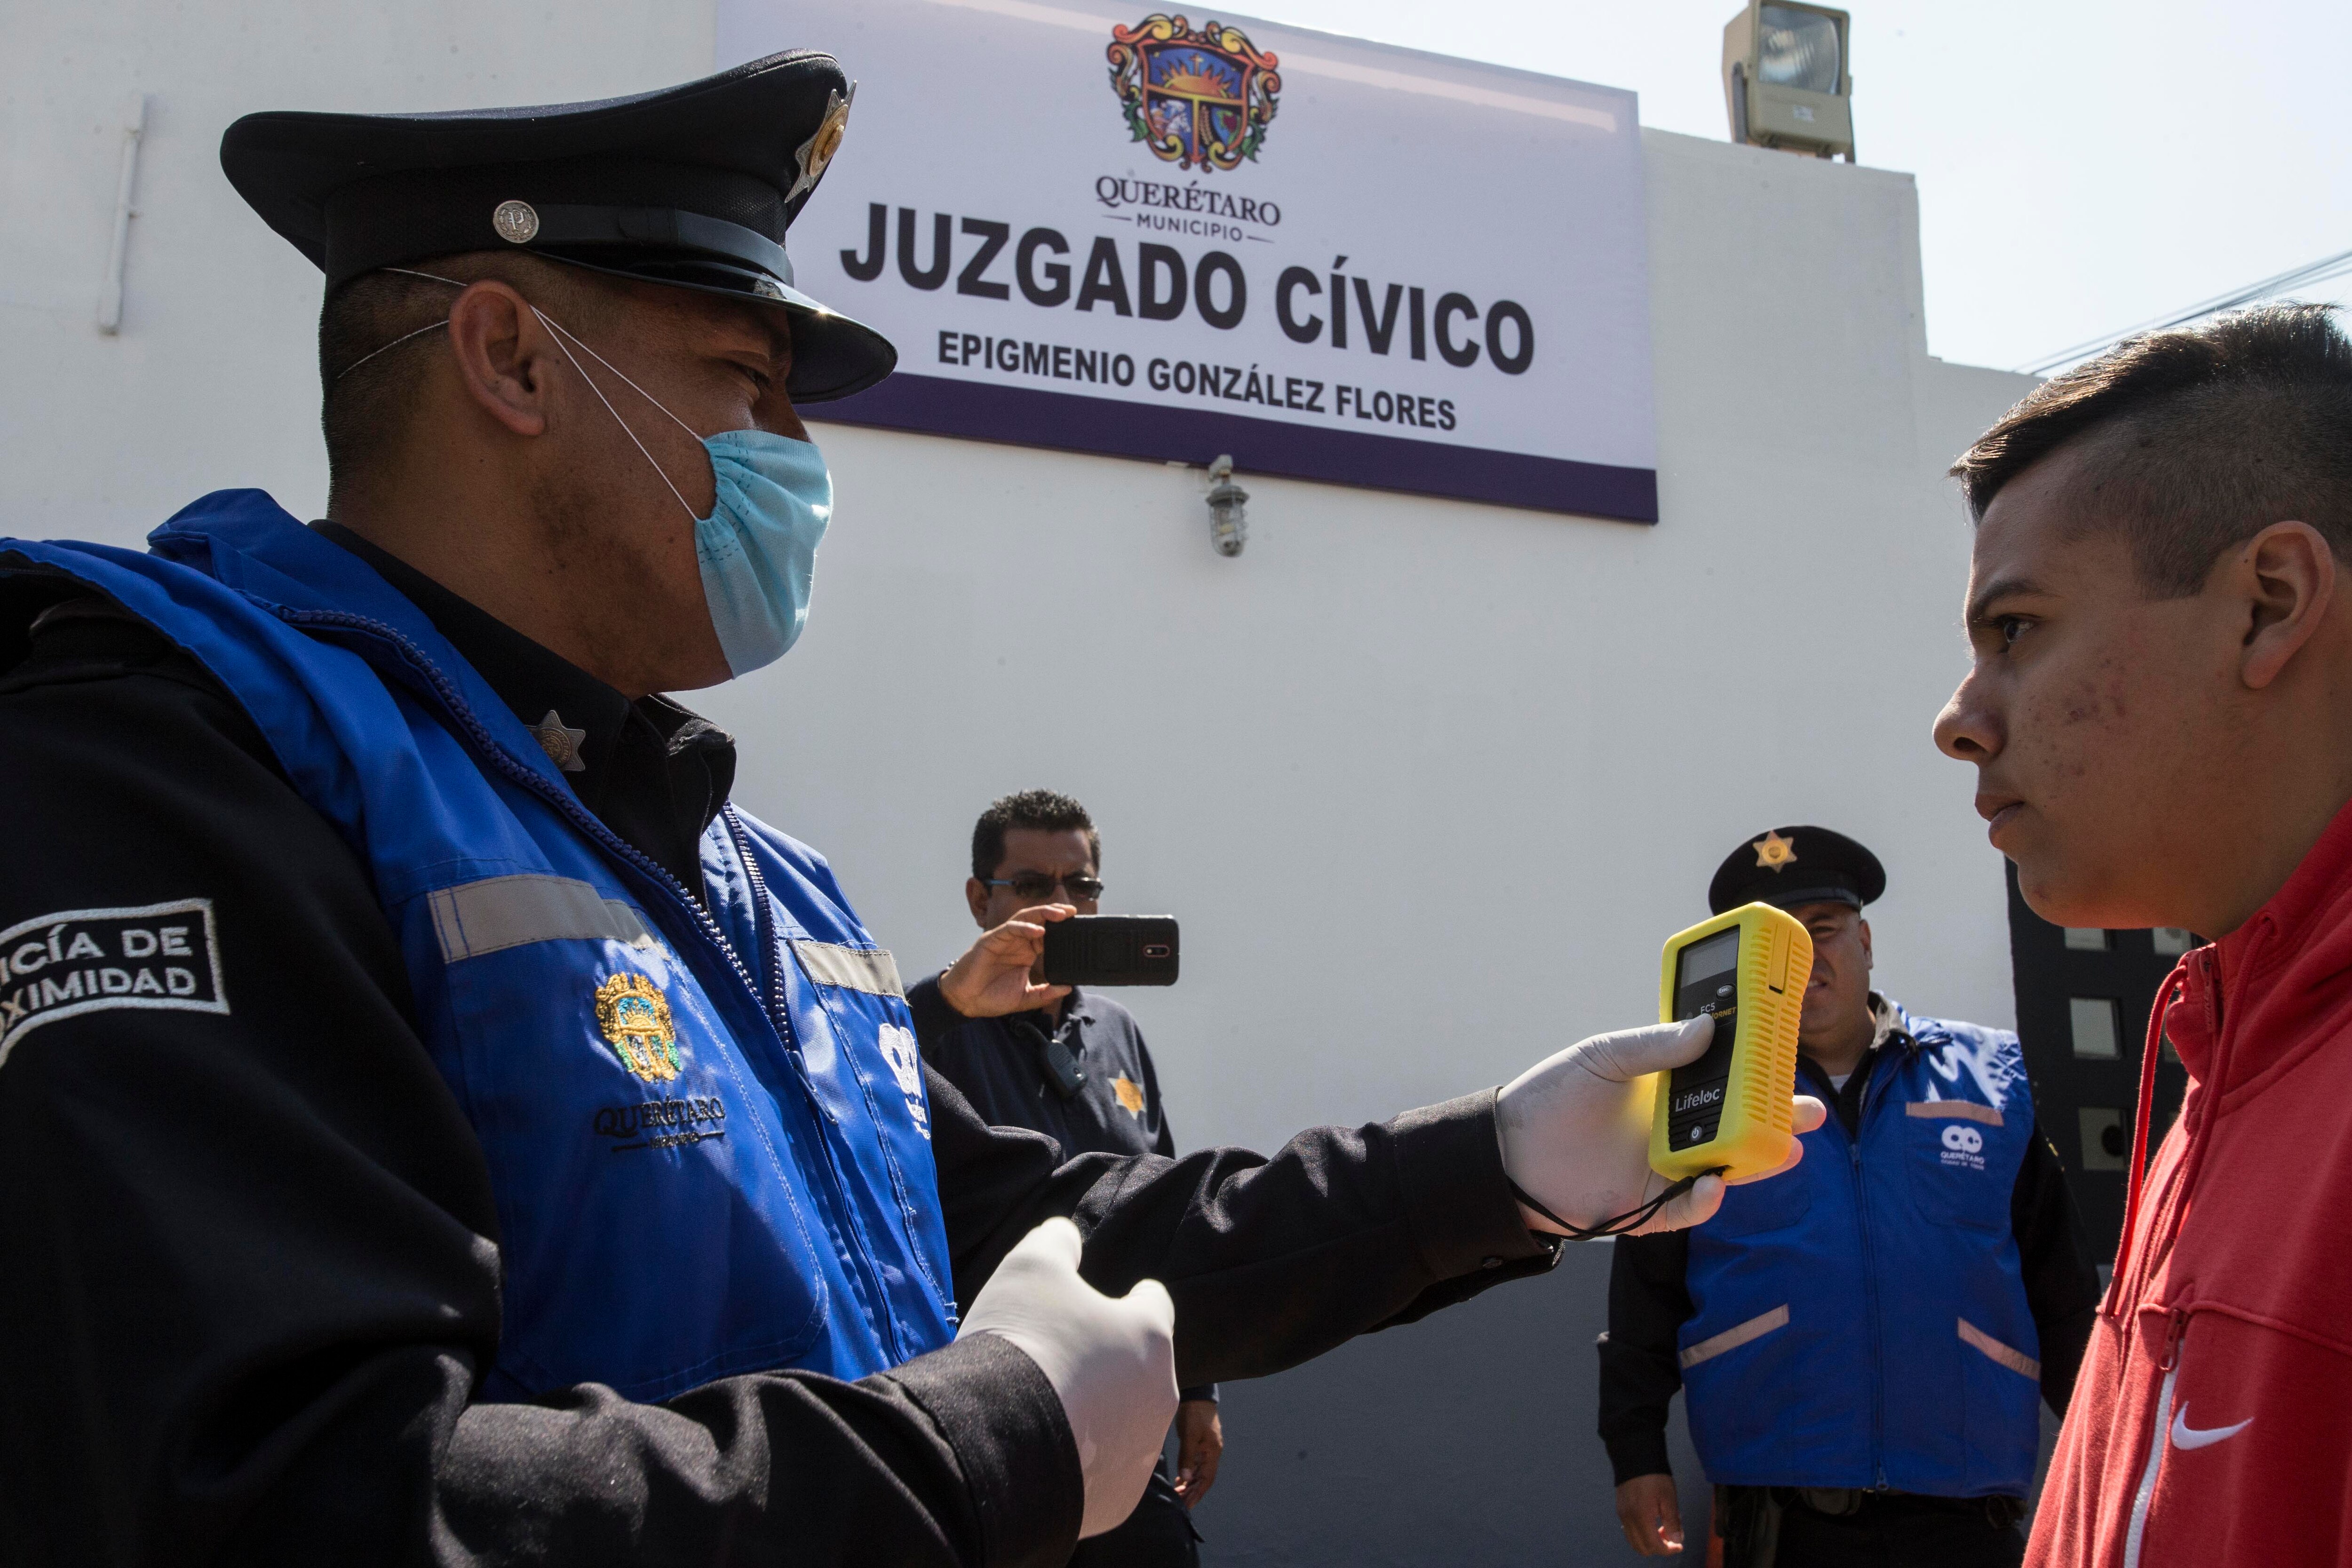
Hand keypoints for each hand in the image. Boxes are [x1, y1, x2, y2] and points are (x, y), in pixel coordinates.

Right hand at [938, 904, 1074, 1017]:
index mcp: (1026, 952)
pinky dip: (1024, 928)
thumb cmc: (991, 997)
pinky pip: (1009, 929)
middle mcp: (1016, 942)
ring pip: (1025, 918)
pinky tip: (1038, 931)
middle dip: (1056, 914)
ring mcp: (1003, 939)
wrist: (965, 1002)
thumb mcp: (1024, 998)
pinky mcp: (990, 940)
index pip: (1047, 934)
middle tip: (1073, 912)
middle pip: (1039, 920)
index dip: (1062, 929)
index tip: (1079, 927)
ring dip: (1043, 914)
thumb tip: (1067, 988)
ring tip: (1060, 915)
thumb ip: (1045, 993)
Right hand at [956, 1218, 1177, 1538]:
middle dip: (1108, 1361)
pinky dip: (1082, 1461)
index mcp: (1149, 1333)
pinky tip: (1046, 1450)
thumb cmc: (1023, 1341)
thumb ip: (1055, 1242)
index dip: (1133, 1299)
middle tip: (1062, 1360)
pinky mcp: (1119, 1499)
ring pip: (1125, 1422)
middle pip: (1140, 1367)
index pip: (1154, 1304)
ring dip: (1097, 1413)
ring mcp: (1143, 1450)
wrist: (1000, 1441)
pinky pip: (1103, 1472)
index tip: (1117, 1300)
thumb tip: (1065, 1237)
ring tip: (1048, 1409)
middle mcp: (1160, 1392)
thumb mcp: (1030, 1265)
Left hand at [1172, 1399, 1222, 1507]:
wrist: (1196, 1396)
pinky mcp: (1199, 1446)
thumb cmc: (1194, 1414)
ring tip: (1178, 1496)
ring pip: (1198, 1473)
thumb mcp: (1189, 1435)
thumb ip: (1187, 1456)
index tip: (1187, 1505)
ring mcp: (1205, 1450)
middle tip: (1180, 1504)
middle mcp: (1211, 1454)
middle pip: (1203, 1479)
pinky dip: (1187, 1475)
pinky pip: (1194, 1465)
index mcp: (1213, 1453)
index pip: (1206, 1479)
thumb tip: (1186, 1479)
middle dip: (1192, 1492)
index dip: (1197, 1493)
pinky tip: (1179, 1481)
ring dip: (1189, 1485)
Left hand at [1495, 1017, 1825, 1235]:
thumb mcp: (1603, 1056)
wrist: (1505, 1151)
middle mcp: (1670, 1131)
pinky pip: (1687, 1209)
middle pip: (1735, 1129)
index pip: (1722, 1083)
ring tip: (1784, 1149)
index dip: (1756, 1078)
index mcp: (1664, 1092)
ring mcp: (1662, 1169)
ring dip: (1755, 1162)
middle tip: (1809, 1113)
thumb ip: (1654, 1045)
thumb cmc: (1551, 1096)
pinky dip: (1704, 1201)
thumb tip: (1707, 1029)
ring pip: (1723, 1169)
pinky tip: (1713, 1184)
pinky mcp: (1646, 1207)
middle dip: (1776, 1123)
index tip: (1785, 1061)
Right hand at [1615, 1473, 1684, 1554]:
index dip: (1669, 1550)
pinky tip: (1652, 1521)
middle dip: (1659, 1547)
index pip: (1654, 1546)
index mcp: (1641, 1517)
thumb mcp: (1668, 1497)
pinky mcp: (1620, 1508)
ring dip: (1649, 1541)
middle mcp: (1628, 1519)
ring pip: (1634, 1541)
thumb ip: (1672, 1521)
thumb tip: (1677, 1540)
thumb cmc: (1654, 1475)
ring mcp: (1622, 1514)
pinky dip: (1641, 1533)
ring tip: (1663, 1528)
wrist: (1635, 1455)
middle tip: (1672, 1536)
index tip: (1680, 1545)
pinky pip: (1629, 1530)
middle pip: (1642, 1548)